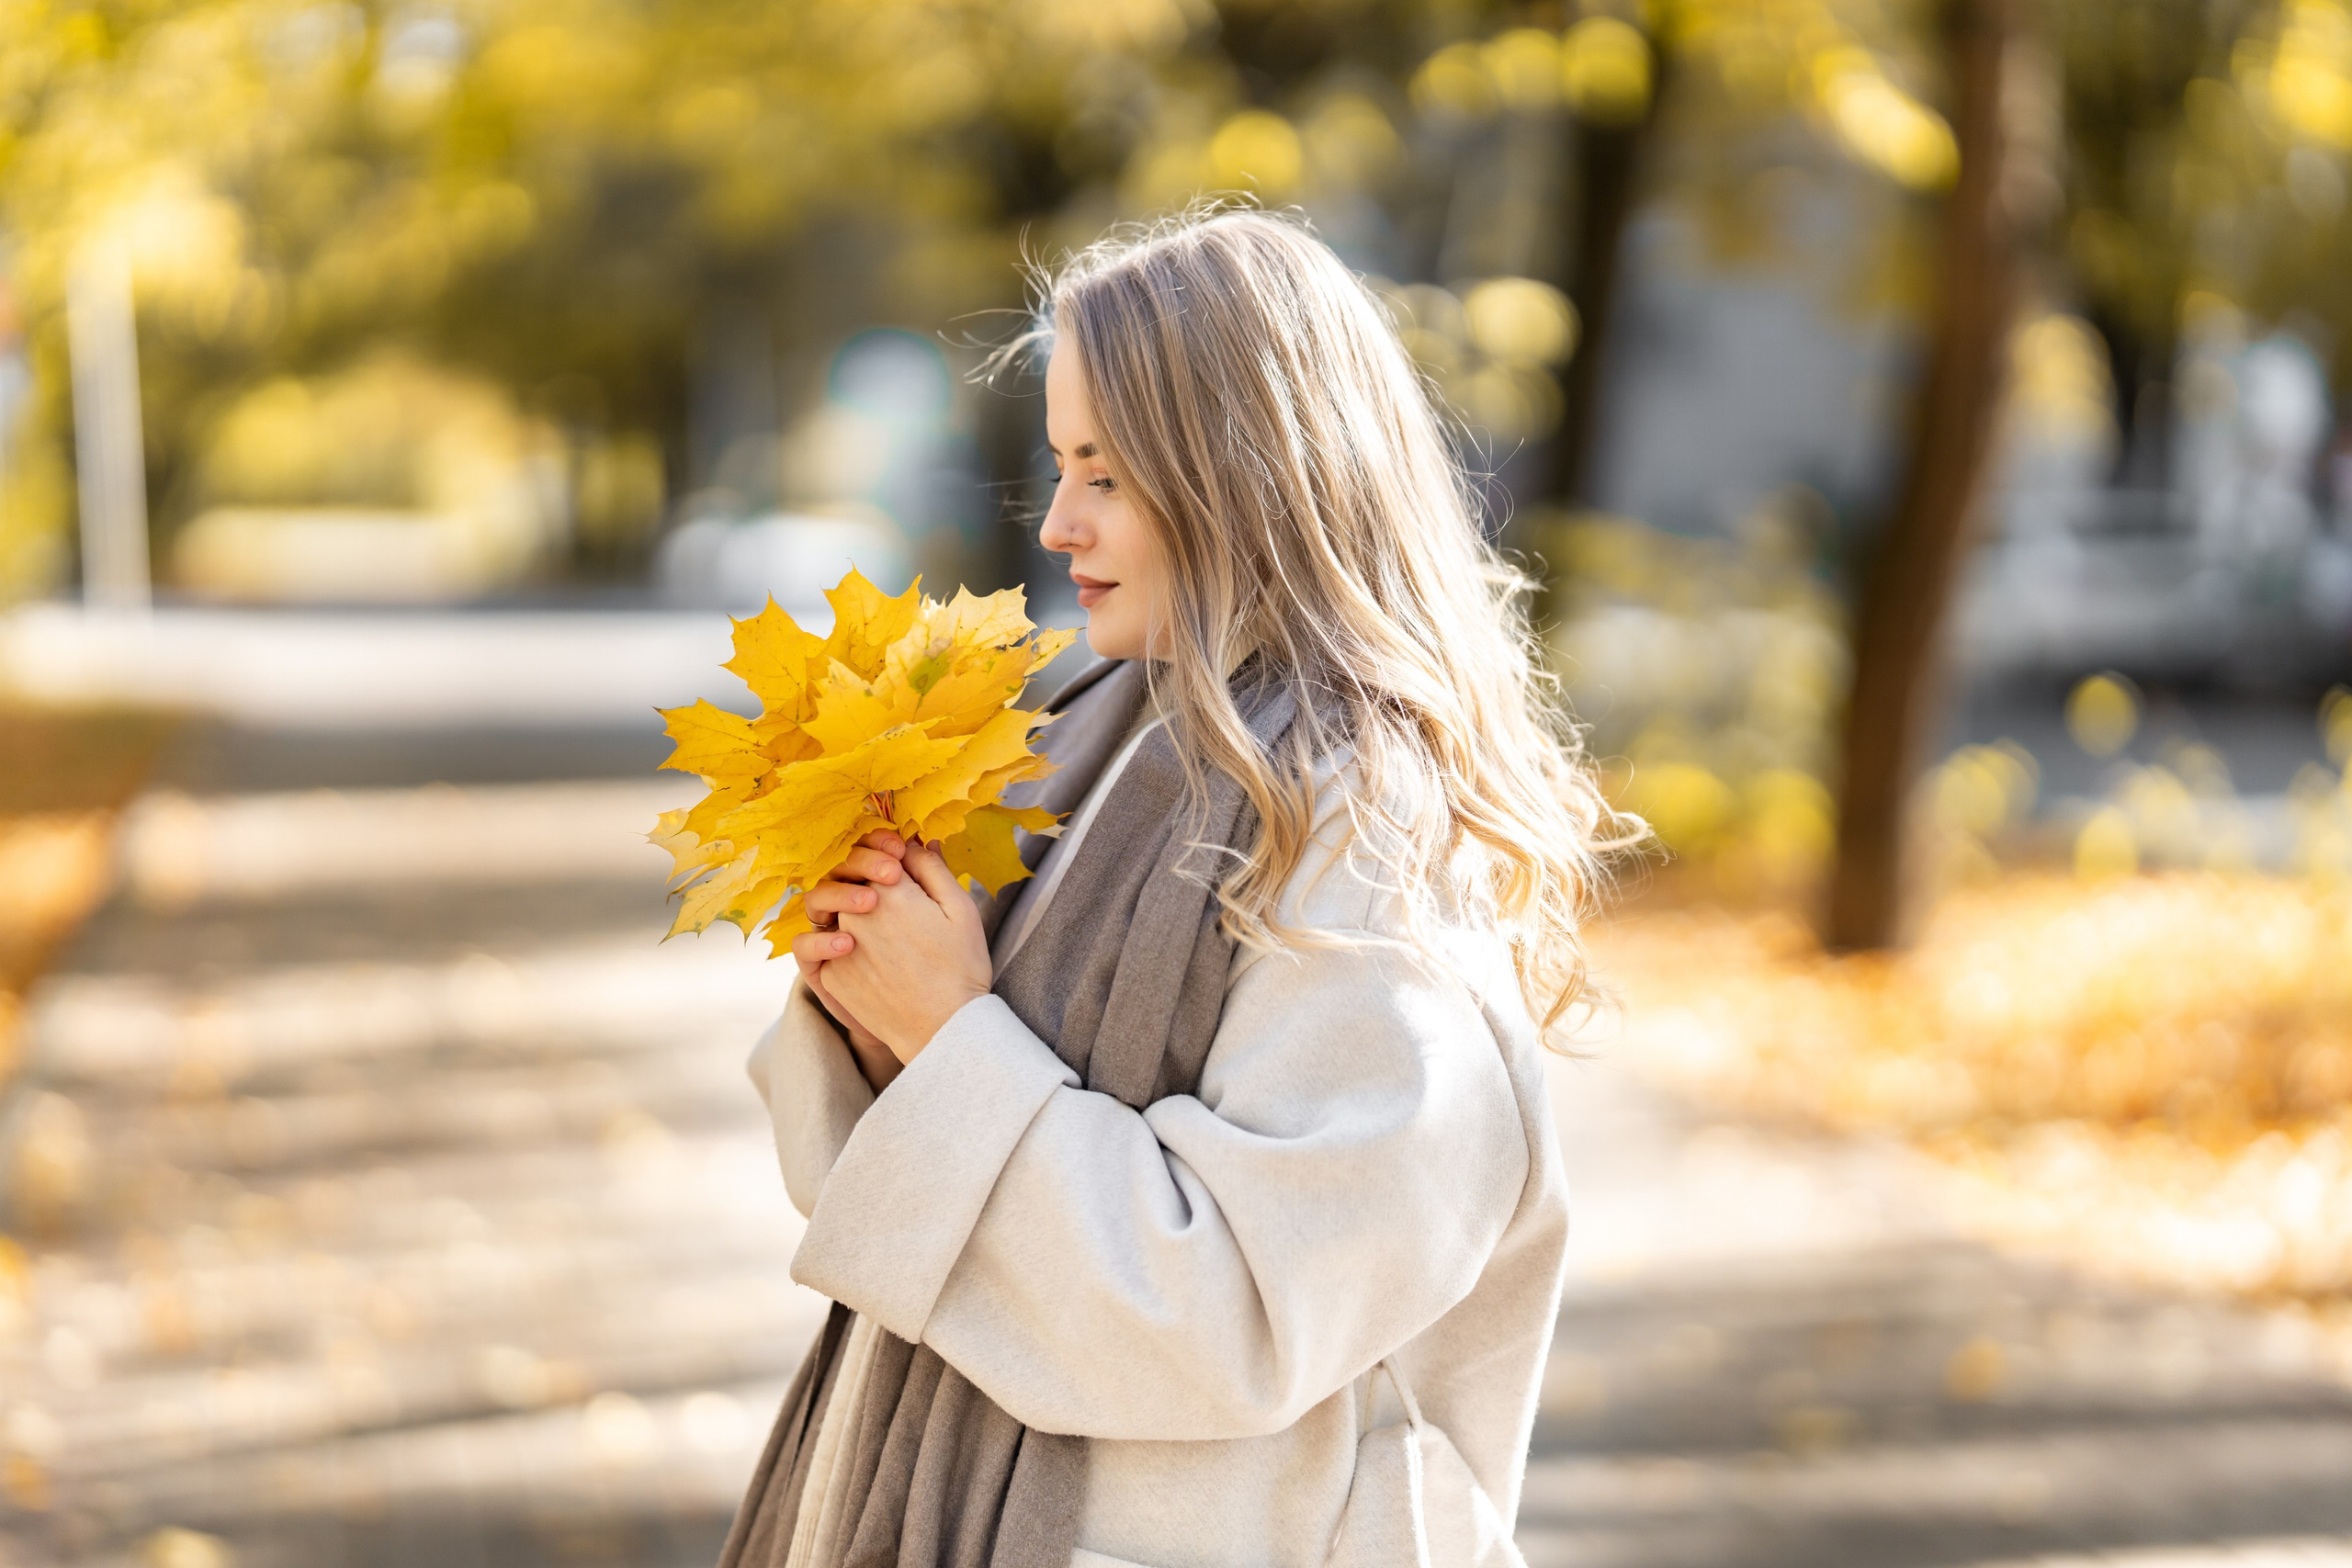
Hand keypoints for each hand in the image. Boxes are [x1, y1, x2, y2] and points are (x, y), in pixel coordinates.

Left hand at [794, 841, 990, 1065]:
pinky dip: (845, 948)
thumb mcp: (961, 910)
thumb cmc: (960, 967)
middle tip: (893, 898)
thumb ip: (933, 869)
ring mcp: (838, 946)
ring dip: (852, 912)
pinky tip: (874, 961)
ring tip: (881, 930)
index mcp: (889, 891)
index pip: (876, 853)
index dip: (889, 855)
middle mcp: (855, 914)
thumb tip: (915, 840)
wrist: (942, 1030)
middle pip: (850, 880)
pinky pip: (828, 949)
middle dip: (867, 881)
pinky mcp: (830, 976)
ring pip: (834, 913)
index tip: (903, 866)